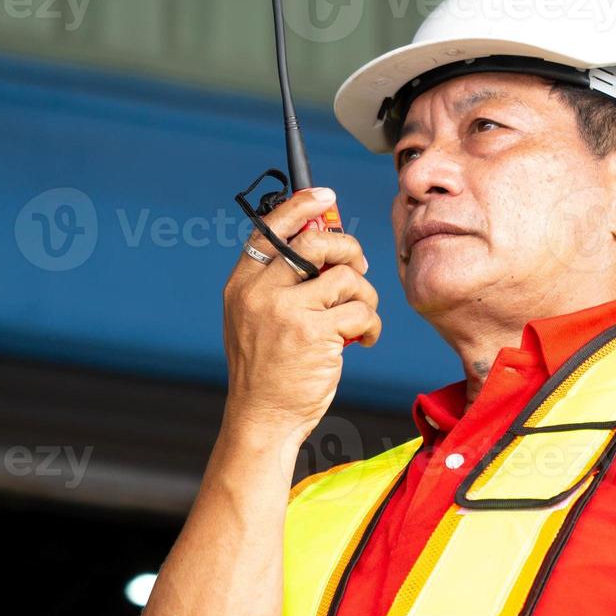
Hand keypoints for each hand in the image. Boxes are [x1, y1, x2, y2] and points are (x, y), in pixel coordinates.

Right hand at [222, 187, 381, 445]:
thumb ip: (278, 282)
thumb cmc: (267, 370)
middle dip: (349, 251)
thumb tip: (321, 241)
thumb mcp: (256, 318)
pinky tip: (364, 341)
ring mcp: (286, 311)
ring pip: (346, 278)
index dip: (301, 206)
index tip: (325, 196)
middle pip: (317, 243)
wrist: (262, 419)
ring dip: (364, 297)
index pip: (271, 228)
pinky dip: (371, 325)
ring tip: (361, 318)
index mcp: (243, 283)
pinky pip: (360, 312)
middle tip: (358, 269)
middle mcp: (261, 291)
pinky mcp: (315, 333)